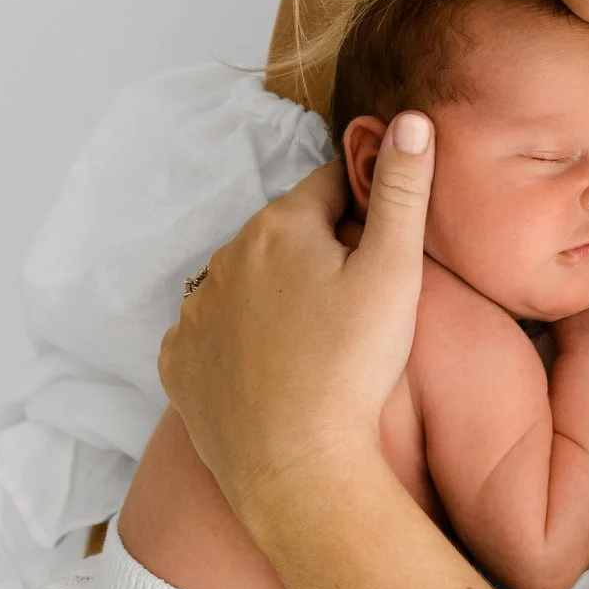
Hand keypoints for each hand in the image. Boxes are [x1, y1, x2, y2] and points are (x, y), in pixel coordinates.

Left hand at [157, 111, 435, 515]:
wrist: (297, 469)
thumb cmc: (354, 368)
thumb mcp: (395, 271)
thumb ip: (402, 190)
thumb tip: (410, 119)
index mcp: (278, 226)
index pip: (329, 188)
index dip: (364, 212)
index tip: (381, 249)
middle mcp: (224, 258)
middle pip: (285, 234)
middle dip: (318, 252)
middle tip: (356, 303)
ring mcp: (195, 313)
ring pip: (246, 281)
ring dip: (276, 294)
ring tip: (317, 341)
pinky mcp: (178, 362)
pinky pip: (212, 332)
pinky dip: (238, 339)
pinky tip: (271, 367)